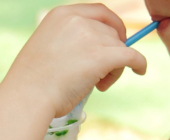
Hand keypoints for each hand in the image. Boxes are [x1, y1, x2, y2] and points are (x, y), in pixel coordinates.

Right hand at [8, 4, 146, 116]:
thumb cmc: (33, 83)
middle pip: (111, 31)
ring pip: (120, 48)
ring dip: (115, 67)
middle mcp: (78, 20)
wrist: (28, 96)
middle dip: (112, 52)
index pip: (99, 13)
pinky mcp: (102, 56)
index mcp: (62, 14)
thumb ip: (68, 43)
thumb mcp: (47, 49)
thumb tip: (91, 56)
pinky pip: (131, 56)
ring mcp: (91, 37)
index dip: (111, 27)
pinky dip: (139, 63)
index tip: (114, 42)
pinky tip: (140, 70)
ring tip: (99, 85)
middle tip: (102, 75)